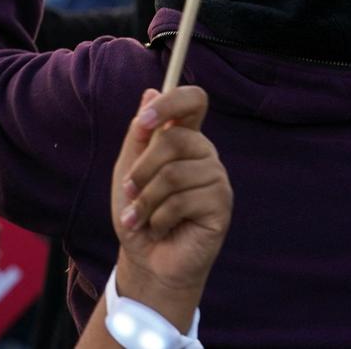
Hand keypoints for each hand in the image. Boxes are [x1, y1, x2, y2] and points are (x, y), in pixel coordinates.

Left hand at [111, 86, 230, 333]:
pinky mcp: (222, 205)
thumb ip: (139, 135)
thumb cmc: (138, 213)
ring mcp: (216, 178)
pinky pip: (183, 200)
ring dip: (147, 199)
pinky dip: (160, 217)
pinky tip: (160, 228)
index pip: (193, 100)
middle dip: (142, 168)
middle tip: (130, 192)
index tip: (144, 121)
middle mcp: (204, 153)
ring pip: (174, 172)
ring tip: (141, 217)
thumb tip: (150, 92)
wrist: (147, 259)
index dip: (171, 103)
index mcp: (184, 138)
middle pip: (175, 137)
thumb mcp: (128, 170)